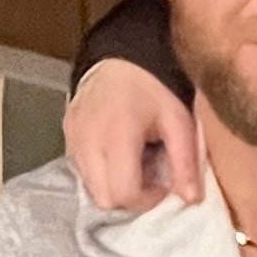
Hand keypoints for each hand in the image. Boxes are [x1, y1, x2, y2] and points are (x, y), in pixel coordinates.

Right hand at [64, 60, 201, 211]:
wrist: (122, 57)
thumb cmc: (155, 88)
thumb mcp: (178, 121)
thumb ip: (185, 162)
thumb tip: (191, 199)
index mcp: (117, 135)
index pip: (123, 193)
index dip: (147, 199)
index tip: (162, 183)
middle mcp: (88, 139)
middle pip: (104, 199)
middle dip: (130, 197)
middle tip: (150, 177)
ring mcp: (72, 138)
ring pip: (90, 189)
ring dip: (114, 187)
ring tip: (135, 164)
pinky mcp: (66, 135)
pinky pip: (82, 172)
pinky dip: (101, 175)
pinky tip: (118, 156)